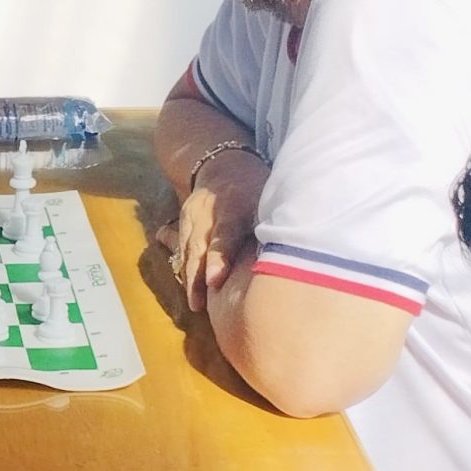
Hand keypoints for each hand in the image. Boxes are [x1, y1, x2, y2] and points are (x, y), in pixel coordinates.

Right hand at [172, 153, 264, 308]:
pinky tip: (191, 291)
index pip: (224, 235)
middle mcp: (206, 211)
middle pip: (198, 247)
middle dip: (197, 276)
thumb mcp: (265, 200)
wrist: (224, 166)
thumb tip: (289, 254)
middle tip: (199, 305)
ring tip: (195, 304)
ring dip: (189, 278)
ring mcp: (190, 216)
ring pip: (187, 250)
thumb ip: (270, 225)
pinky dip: (185, 269)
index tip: (216, 282)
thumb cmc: (254, 186)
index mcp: (232, 205)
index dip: (219, 258)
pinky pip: (181, 249)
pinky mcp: (182, 222)